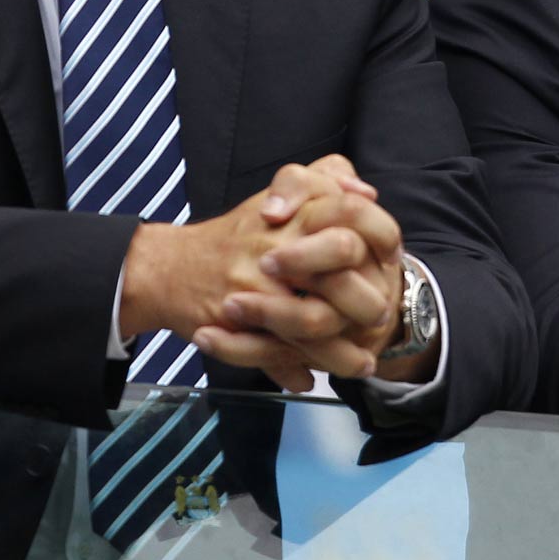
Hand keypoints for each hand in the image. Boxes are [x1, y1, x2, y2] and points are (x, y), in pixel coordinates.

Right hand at [119, 157, 384, 392]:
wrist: (168, 267)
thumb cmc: (235, 236)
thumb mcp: (276, 195)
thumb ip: (323, 180)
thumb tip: (368, 193)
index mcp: (293, 207)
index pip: (352, 210)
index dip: (381, 235)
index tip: (391, 260)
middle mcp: (278, 238)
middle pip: (343, 255)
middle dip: (369, 295)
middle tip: (381, 316)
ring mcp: (258, 278)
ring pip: (317, 316)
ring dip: (343, 348)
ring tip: (364, 364)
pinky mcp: (240, 314)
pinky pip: (282, 345)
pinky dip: (300, 368)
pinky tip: (316, 379)